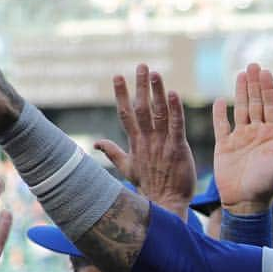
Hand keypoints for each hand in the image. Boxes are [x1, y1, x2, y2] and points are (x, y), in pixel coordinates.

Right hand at [95, 64, 196, 219]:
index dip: (121, 95)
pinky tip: (174, 94)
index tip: (117, 76)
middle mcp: (147, 141)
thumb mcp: (127, 168)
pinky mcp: (178, 149)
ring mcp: (162, 144)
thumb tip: (95, 143)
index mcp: (136, 143)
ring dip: (157, 92)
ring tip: (155, 73)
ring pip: (158, 113)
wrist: (165, 205)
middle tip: (141, 66)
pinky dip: (175, 110)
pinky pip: (176, 126)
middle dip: (140, 87)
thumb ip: (113, 152)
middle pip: (142, 109)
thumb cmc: (148, 187)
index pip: (126, 114)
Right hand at [211, 63, 272, 214]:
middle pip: (256, 103)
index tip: (267, 71)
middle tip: (253, 64)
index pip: (271, 107)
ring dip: (241, 92)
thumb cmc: (268, 185)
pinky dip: (219, 113)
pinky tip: (220, 100)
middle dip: (255, 84)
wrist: (246, 203)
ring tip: (241, 74)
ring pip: (240, 109)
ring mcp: (240, 139)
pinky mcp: (224, 146)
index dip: (269, 89)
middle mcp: (257, 134)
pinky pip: (221, 125)